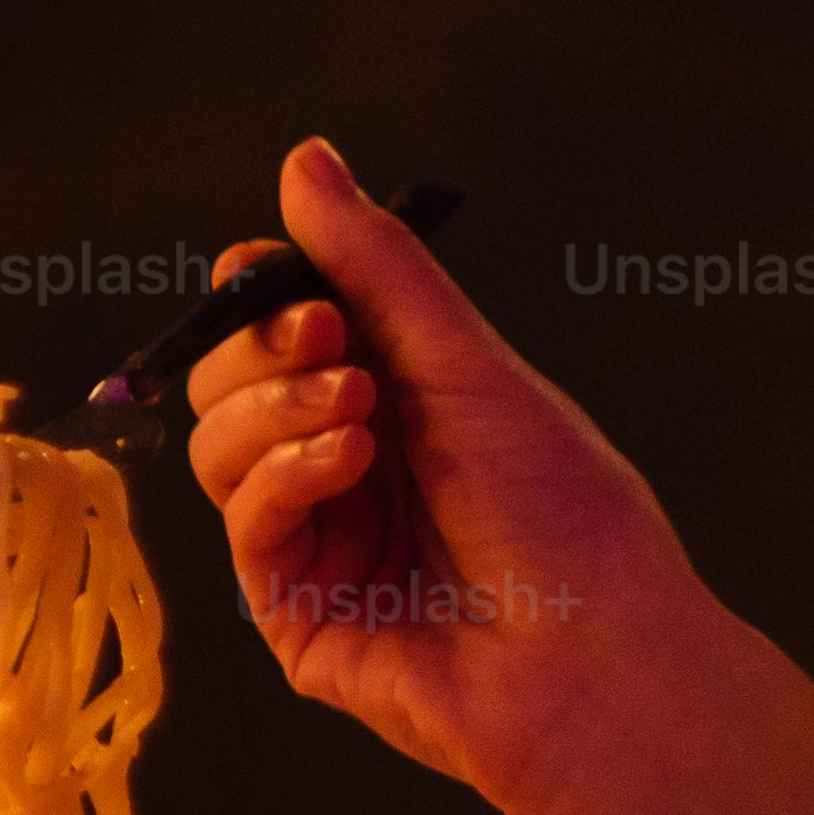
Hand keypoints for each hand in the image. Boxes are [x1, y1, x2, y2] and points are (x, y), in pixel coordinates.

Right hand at [179, 134, 813, 814]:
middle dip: (262, 352)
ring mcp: (315, 545)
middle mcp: (344, 471)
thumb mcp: (469, 366)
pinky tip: (346, 468)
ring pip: (216, 449)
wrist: (597, 657)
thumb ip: (376, 266)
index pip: (278, 333)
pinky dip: (282, 480)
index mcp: (393, 404)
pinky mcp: (294, 616)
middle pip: (226, 384)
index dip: (259, 299)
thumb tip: (306, 158)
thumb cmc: (566, 515)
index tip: (272, 274)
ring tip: (359, 415)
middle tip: (331, 344)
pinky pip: (241, 524)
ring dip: (273, 413)